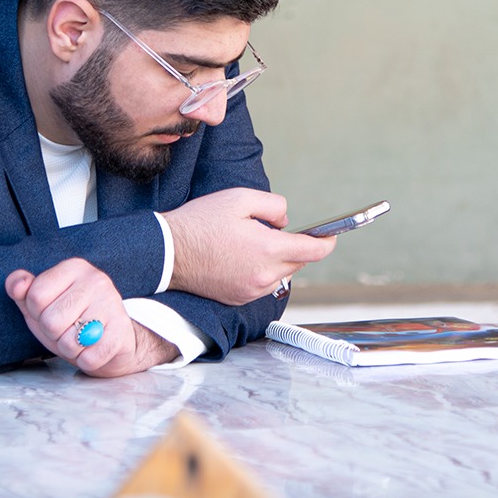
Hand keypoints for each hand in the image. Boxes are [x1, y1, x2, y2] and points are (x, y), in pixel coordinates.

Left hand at [5, 260, 176, 377]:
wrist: (113, 339)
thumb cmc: (72, 319)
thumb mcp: (43, 303)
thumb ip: (23, 291)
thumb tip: (16, 285)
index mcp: (74, 267)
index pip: (35, 296)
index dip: (36, 313)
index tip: (51, 311)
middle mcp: (96, 279)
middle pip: (50, 321)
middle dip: (53, 334)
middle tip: (67, 329)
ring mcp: (112, 304)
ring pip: (69, 342)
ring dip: (69, 349)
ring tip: (80, 339)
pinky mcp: (122, 331)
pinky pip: (89, 358)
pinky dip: (86, 361)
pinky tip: (93, 349)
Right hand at [163, 187, 335, 305]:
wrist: (167, 252)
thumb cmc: (200, 222)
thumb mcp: (240, 198)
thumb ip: (273, 206)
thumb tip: (285, 222)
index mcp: (269, 250)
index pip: (314, 250)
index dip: (327, 241)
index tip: (330, 236)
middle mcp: (264, 275)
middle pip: (298, 262)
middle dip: (296, 246)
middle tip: (273, 230)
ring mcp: (252, 290)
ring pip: (281, 275)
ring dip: (277, 260)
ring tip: (251, 243)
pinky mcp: (239, 298)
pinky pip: (262, 284)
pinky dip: (261, 271)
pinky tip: (240, 257)